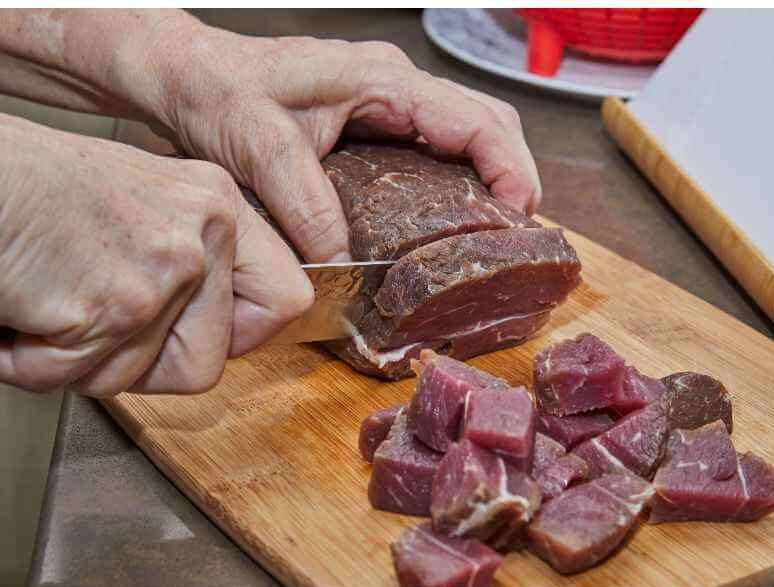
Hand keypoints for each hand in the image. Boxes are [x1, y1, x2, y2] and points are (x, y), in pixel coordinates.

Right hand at [0, 114, 312, 395]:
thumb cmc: (31, 185)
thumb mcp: (144, 206)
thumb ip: (194, 262)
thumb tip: (224, 326)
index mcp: (218, 204)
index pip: (287, 299)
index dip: (246, 336)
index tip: (214, 341)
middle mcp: (205, 230)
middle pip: (212, 362)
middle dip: (145, 364)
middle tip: (98, 324)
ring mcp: (166, 267)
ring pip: (137, 378)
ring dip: (78, 359)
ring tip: (48, 296)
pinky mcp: (115, 303)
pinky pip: (75, 376)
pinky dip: (31, 360)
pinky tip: (22, 306)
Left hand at [122, 19, 541, 261]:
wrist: (186, 75)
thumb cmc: (217, 91)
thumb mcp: (256, 144)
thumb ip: (302, 199)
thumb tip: (342, 258)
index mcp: (381, 81)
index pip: (474, 119)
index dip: (510, 168)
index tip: (520, 215)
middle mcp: (394, 87)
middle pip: (485, 125)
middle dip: (511, 177)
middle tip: (512, 236)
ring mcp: (386, 104)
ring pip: (465, 136)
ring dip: (487, 180)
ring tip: (490, 235)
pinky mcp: (372, 123)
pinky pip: (434, 149)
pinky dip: (455, 182)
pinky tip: (446, 221)